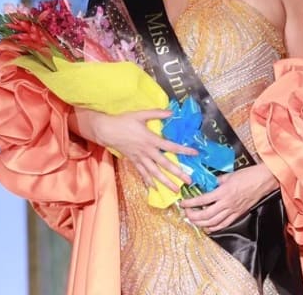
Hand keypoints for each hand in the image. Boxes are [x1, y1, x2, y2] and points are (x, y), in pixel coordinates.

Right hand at [75, 107, 195, 190]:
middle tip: (189, 181)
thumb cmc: (124, 121)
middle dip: (178, 173)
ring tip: (175, 190)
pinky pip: (142, 173)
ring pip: (154, 173)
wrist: (106, 131)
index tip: (195, 154)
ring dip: (165, 182)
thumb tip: (171, 112)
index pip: (171, 146)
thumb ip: (157, 113)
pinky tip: (155, 188)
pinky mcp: (133, 161)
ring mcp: (140, 158)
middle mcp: (147, 151)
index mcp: (151, 139)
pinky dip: (149, 181)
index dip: (184, 150)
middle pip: (165, 164)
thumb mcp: (141, 114)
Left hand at [180, 164, 278, 232]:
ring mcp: (233, 210)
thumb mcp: (229, 175)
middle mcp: (227, 203)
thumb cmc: (248, 175)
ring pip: (213, 222)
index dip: (190, 203)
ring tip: (194, 221)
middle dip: (193, 216)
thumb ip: (217, 181)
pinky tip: (207, 227)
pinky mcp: (238, 214)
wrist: (264, 180)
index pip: (202, 200)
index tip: (183, 203)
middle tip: (187, 214)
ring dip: (201, 224)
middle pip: (205, 215)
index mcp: (223, 191)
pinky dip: (214, 228)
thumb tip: (208, 185)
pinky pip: (224, 224)